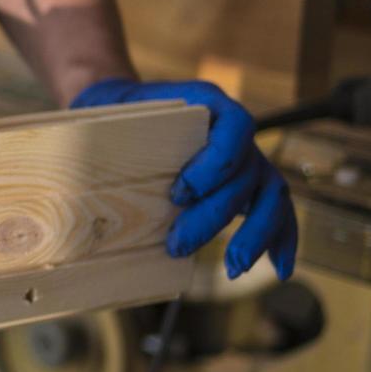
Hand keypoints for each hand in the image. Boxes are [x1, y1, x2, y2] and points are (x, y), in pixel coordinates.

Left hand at [71, 78, 296, 279]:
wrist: (125, 103)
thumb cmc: (119, 110)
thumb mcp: (113, 110)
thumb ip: (113, 131)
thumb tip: (89, 169)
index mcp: (209, 102)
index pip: (235, 128)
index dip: (214, 165)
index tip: (179, 192)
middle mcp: (236, 129)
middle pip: (245, 173)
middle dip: (214, 215)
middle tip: (178, 244)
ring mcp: (248, 157)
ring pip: (271, 195)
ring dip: (257, 235)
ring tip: (233, 268)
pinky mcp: (248, 183)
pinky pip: (276, 209)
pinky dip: (281, 239)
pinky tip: (279, 269)